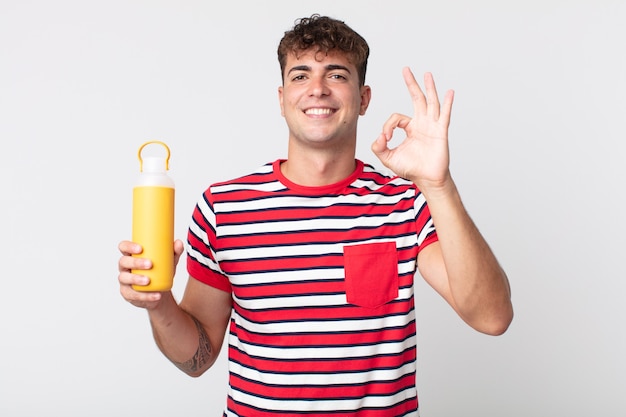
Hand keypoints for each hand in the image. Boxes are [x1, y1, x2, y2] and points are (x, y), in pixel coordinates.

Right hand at [117, 239, 184, 308]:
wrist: (160, 291)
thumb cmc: (160, 272)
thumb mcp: (168, 262)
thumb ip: (174, 252)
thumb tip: (179, 242)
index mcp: (132, 255)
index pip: (123, 247)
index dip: (128, 246)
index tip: (140, 248)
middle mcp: (125, 267)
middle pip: (123, 262)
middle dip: (135, 262)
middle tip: (150, 264)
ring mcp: (124, 280)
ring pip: (124, 278)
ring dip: (136, 279)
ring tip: (148, 280)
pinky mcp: (127, 293)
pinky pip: (132, 295)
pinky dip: (145, 296)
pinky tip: (156, 295)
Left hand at [371, 67, 453, 190]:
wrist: (427, 179)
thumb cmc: (411, 168)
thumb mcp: (388, 158)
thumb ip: (378, 148)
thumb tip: (378, 137)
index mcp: (410, 128)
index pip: (396, 118)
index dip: (388, 126)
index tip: (385, 138)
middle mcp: (422, 123)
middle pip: (417, 98)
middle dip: (411, 84)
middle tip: (406, 69)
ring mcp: (432, 126)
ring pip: (431, 103)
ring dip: (429, 88)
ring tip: (427, 74)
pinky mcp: (440, 132)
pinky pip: (444, 115)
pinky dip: (447, 104)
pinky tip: (449, 92)